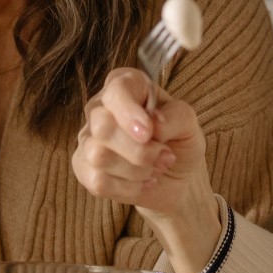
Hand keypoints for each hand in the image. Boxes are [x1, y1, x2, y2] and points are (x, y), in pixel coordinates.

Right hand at [73, 67, 208, 213]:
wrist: (176, 178)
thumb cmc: (179, 142)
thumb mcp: (190, 123)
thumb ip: (177, 116)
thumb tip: (154, 123)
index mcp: (126, 85)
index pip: (116, 90)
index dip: (129, 113)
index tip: (149, 133)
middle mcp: (100, 107)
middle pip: (102, 126)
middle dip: (139, 150)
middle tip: (164, 156)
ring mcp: (88, 138)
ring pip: (99, 156)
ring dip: (137, 169)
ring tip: (155, 168)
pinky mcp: (83, 167)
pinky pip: (97, 181)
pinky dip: (127, 187)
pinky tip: (141, 182)